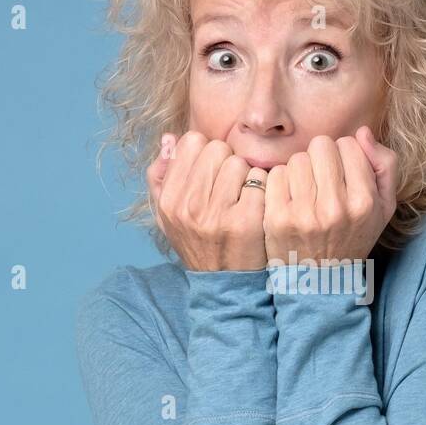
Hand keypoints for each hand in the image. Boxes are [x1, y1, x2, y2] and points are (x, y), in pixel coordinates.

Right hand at [147, 131, 268, 270]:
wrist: (225, 285)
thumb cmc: (199, 242)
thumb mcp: (169, 215)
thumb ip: (162, 176)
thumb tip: (170, 138)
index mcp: (169, 200)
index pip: (191, 142)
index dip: (206, 153)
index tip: (211, 173)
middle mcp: (189, 207)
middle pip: (217, 148)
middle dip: (227, 161)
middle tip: (230, 186)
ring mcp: (217, 215)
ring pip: (239, 162)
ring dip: (246, 175)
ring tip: (242, 197)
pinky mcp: (247, 221)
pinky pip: (259, 179)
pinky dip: (263, 188)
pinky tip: (257, 206)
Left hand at [263, 127, 397, 265]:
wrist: (321, 282)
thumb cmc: (353, 237)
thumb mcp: (384, 207)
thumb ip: (384, 165)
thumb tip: (362, 132)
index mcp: (364, 202)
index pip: (348, 144)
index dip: (344, 155)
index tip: (342, 175)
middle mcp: (336, 208)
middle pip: (320, 145)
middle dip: (320, 158)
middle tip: (321, 181)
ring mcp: (304, 214)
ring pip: (296, 159)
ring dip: (300, 171)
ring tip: (305, 193)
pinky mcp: (277, 219)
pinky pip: (275, 175)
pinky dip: (280, 184)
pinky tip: (289, 201)